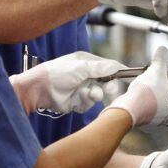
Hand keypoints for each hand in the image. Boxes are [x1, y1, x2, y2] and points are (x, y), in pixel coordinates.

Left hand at [10, 51, 124, 114]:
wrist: (39, 90)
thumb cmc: (57, 73)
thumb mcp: (80, 67)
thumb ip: (100, 68)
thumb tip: (117, 66)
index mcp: (87, 63)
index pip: (107, 66)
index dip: (117, 71)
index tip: (128, 75)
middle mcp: (86, 75)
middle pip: (106, 82)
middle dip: (108, 86)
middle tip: (108, 88)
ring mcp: (82, 89)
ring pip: (99, 94)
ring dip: (94, 94)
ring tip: (87, 94)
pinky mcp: (78, 102)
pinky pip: (89, 104)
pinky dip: (85, 103)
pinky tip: (76, 99)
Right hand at [108, 46, 167, 126]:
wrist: (129, 111)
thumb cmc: (147, 94)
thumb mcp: (155, 71)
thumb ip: (161, 60)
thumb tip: (163, 50)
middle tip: (164, 75)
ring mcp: (167, 123)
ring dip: (164, 93)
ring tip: (155, 83)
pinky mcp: (154, 126)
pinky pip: (158, 112)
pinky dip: (156, 103)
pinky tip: (147, 94)